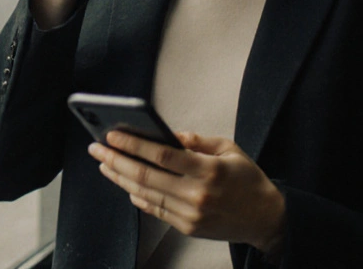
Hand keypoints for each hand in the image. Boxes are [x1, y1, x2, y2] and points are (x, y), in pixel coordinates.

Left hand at [88, 130, 285, 253]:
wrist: (264, 217)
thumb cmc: (247, 180)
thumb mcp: (229, 149)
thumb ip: (197, 141)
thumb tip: (167, 134)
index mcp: (208, 170)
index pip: (162, 155)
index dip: (133, 145)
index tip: (114, 135)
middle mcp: (197, 194)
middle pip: (146, 176)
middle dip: (116, 160)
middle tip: (97, 149)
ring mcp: (190, 214)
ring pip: (145, 194)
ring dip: (120, 179)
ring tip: (105, 165)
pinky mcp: (187, 227)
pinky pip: (154, 210)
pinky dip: (137, 197)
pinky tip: (125, 185)